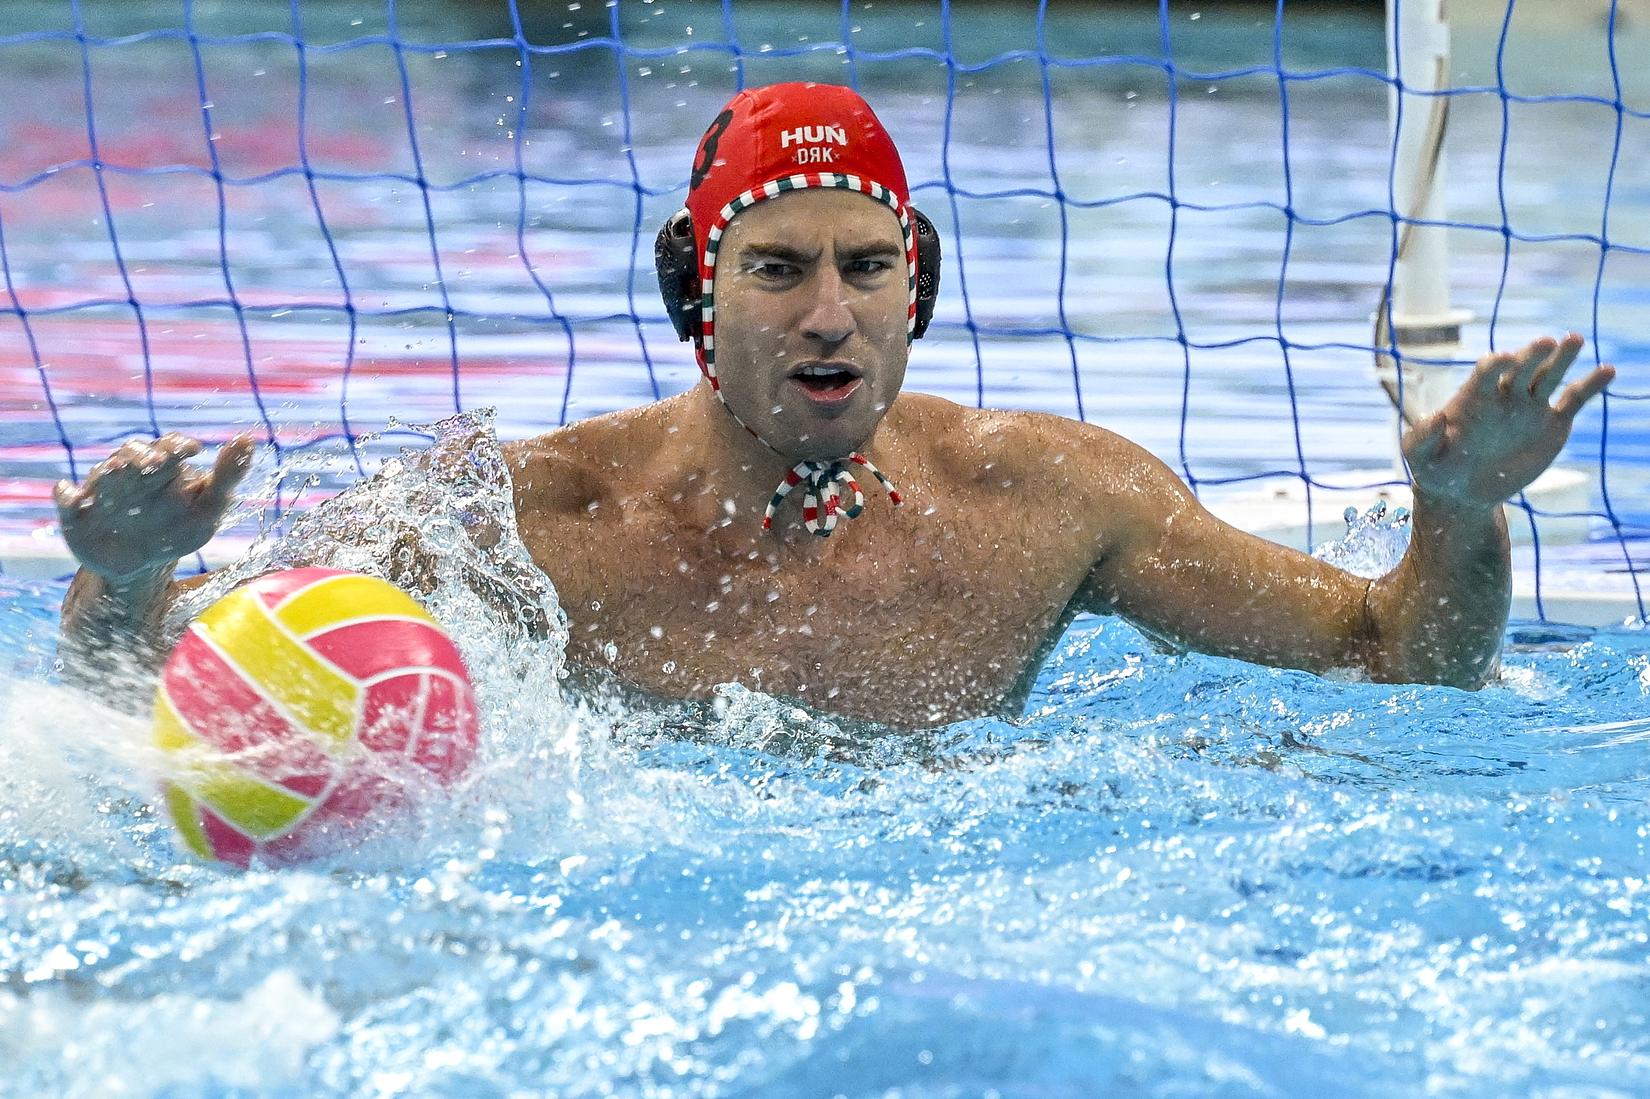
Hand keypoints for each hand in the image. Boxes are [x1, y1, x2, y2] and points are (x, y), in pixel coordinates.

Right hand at [54, 433, 255, 582]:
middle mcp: (130, 472)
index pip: (169, 446)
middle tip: (156, 463)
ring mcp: (101, 490)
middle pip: (132, 453)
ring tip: (119, 470)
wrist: (142, 564)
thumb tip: (247, 438)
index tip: (193, 450)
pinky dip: (66, 496)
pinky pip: (66, 500)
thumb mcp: (209, 507)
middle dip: (142, 455)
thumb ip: (228, 476)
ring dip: (109, 471)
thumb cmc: (180, 529)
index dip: (178, 445)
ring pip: (102, 473)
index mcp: (163, 467)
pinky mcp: (77, 512)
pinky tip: (70, 495)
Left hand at [1402, 333, 1614, 511]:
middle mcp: (1505, 395)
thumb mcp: (1420, 458)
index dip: (1495, 364)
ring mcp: (1530, 406)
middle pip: (1522, 367)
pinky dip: (1591, 385)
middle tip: (1548, 341)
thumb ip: (1421, 438)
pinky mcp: (1552, 423)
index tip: (1504, 359)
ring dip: (1562, 357)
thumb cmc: (1437, 470)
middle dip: (1533, 354)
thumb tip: (1434, 416)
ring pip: (1549, 375)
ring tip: (1575, 340)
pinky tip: (1608, 371)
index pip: (1487, 371)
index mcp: (1474, 396)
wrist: (1464, 492)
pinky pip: (1574, 399)